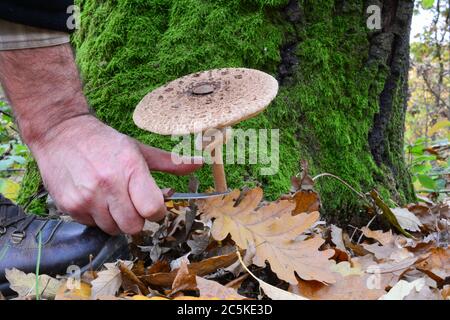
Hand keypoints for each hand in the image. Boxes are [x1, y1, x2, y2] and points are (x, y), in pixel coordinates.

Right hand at [30, 115, 202, 234]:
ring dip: (117, 219)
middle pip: (134, 226)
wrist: (60, 133)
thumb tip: (200, 164)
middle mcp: (108, 185)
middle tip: (132, 203)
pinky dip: (98, 217)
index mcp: (130, 168)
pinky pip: (93, 225)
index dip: (157, 211)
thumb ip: (169, 162)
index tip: (153, 205)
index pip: (152, 209)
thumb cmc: (105, 141)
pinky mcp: (69, 206)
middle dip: (138, 218)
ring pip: (113, 229)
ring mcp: (87, 197)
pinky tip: (94, 198)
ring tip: (111, 199)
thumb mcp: (138, 149)